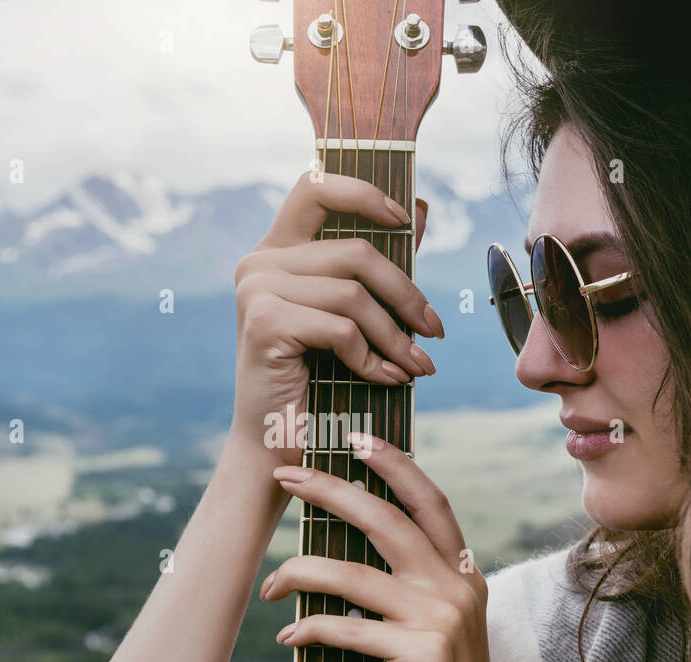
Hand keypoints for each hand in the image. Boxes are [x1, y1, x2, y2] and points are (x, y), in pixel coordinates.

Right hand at [227, 169, 440, 469]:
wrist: (277, 444)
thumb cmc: (316, 381)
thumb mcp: (350, 314)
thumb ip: (376, 264)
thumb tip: (422, 208)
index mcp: (275, 250)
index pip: (315, 187)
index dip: (364, 192)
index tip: (404, 220)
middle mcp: (259, 262)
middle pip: (356, 251)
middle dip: (406, 294)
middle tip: (433, 331)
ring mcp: (256, 289)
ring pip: (354, 294)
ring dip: (396, 337)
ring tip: (417, 367)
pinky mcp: (264, 322)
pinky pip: (341, 328)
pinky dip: (372, 359)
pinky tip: (386, 380)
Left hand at [257, 431, 514, 661]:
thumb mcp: (439, 631)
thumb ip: (413, 592)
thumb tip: (348, 565)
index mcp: (462, 573)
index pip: (428, 501)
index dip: (393, 465)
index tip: (355, 438)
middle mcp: (456, 586)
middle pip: (386, 520)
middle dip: (332, 491)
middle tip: (287, 475)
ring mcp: (441, 619)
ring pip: (356, 574)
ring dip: (302, 571)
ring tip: (271, 581)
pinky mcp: (422, 656)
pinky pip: (350, 629)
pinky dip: (312, 629)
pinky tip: (288, 638)